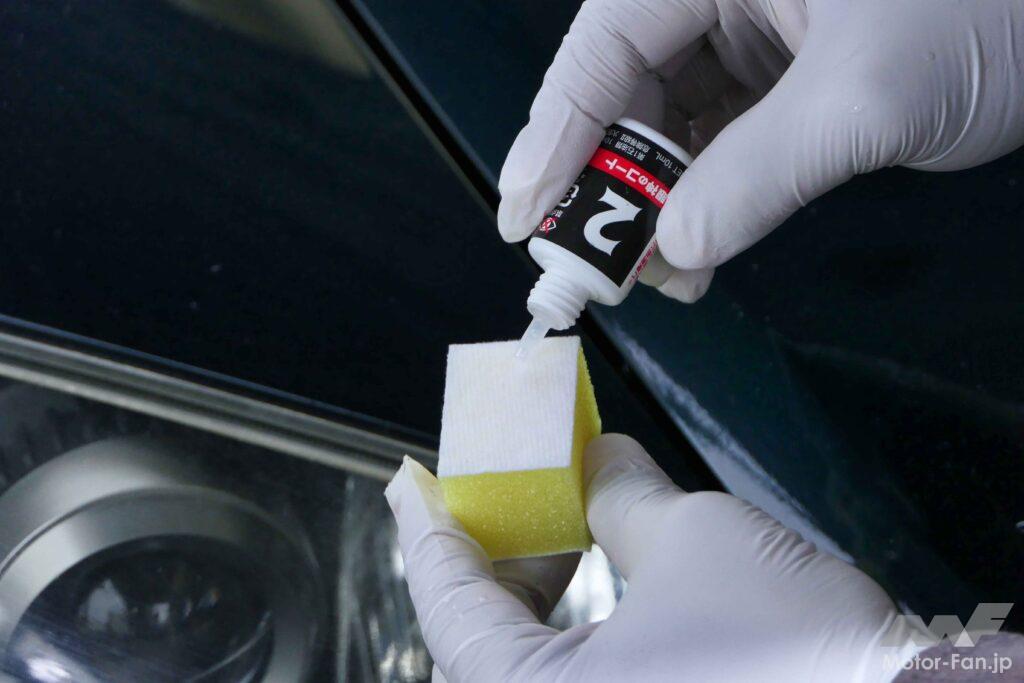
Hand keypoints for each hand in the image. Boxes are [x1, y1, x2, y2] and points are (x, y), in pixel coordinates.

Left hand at [385, 434, 923, 681]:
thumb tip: (600, 460)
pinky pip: (582, 673)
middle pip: (484, 638)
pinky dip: (578, 620)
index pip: (450, 609)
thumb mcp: (696, 541)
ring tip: (560, 517)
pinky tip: (601, 568)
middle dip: (491, 554)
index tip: (409, 482)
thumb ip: (625, 496)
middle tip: (502, 487)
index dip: (426, 532)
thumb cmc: (797, 648)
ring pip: (532, 658)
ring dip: (538, 584)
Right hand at [497, 0, 1023, 302]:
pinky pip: (719, 147)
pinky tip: (696, 257)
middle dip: (607, 184)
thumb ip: (756, 175)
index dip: (553, 134)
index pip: (603, 46)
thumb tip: (671, 248)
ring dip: (656, 208)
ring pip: (669, 127)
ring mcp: (752, 36)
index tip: (521, 214)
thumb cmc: (991, 13)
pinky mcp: (782, 81)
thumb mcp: (864, 98)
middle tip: (584, 264)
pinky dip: (704, 204)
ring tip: (652, 277)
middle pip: (624, 91)